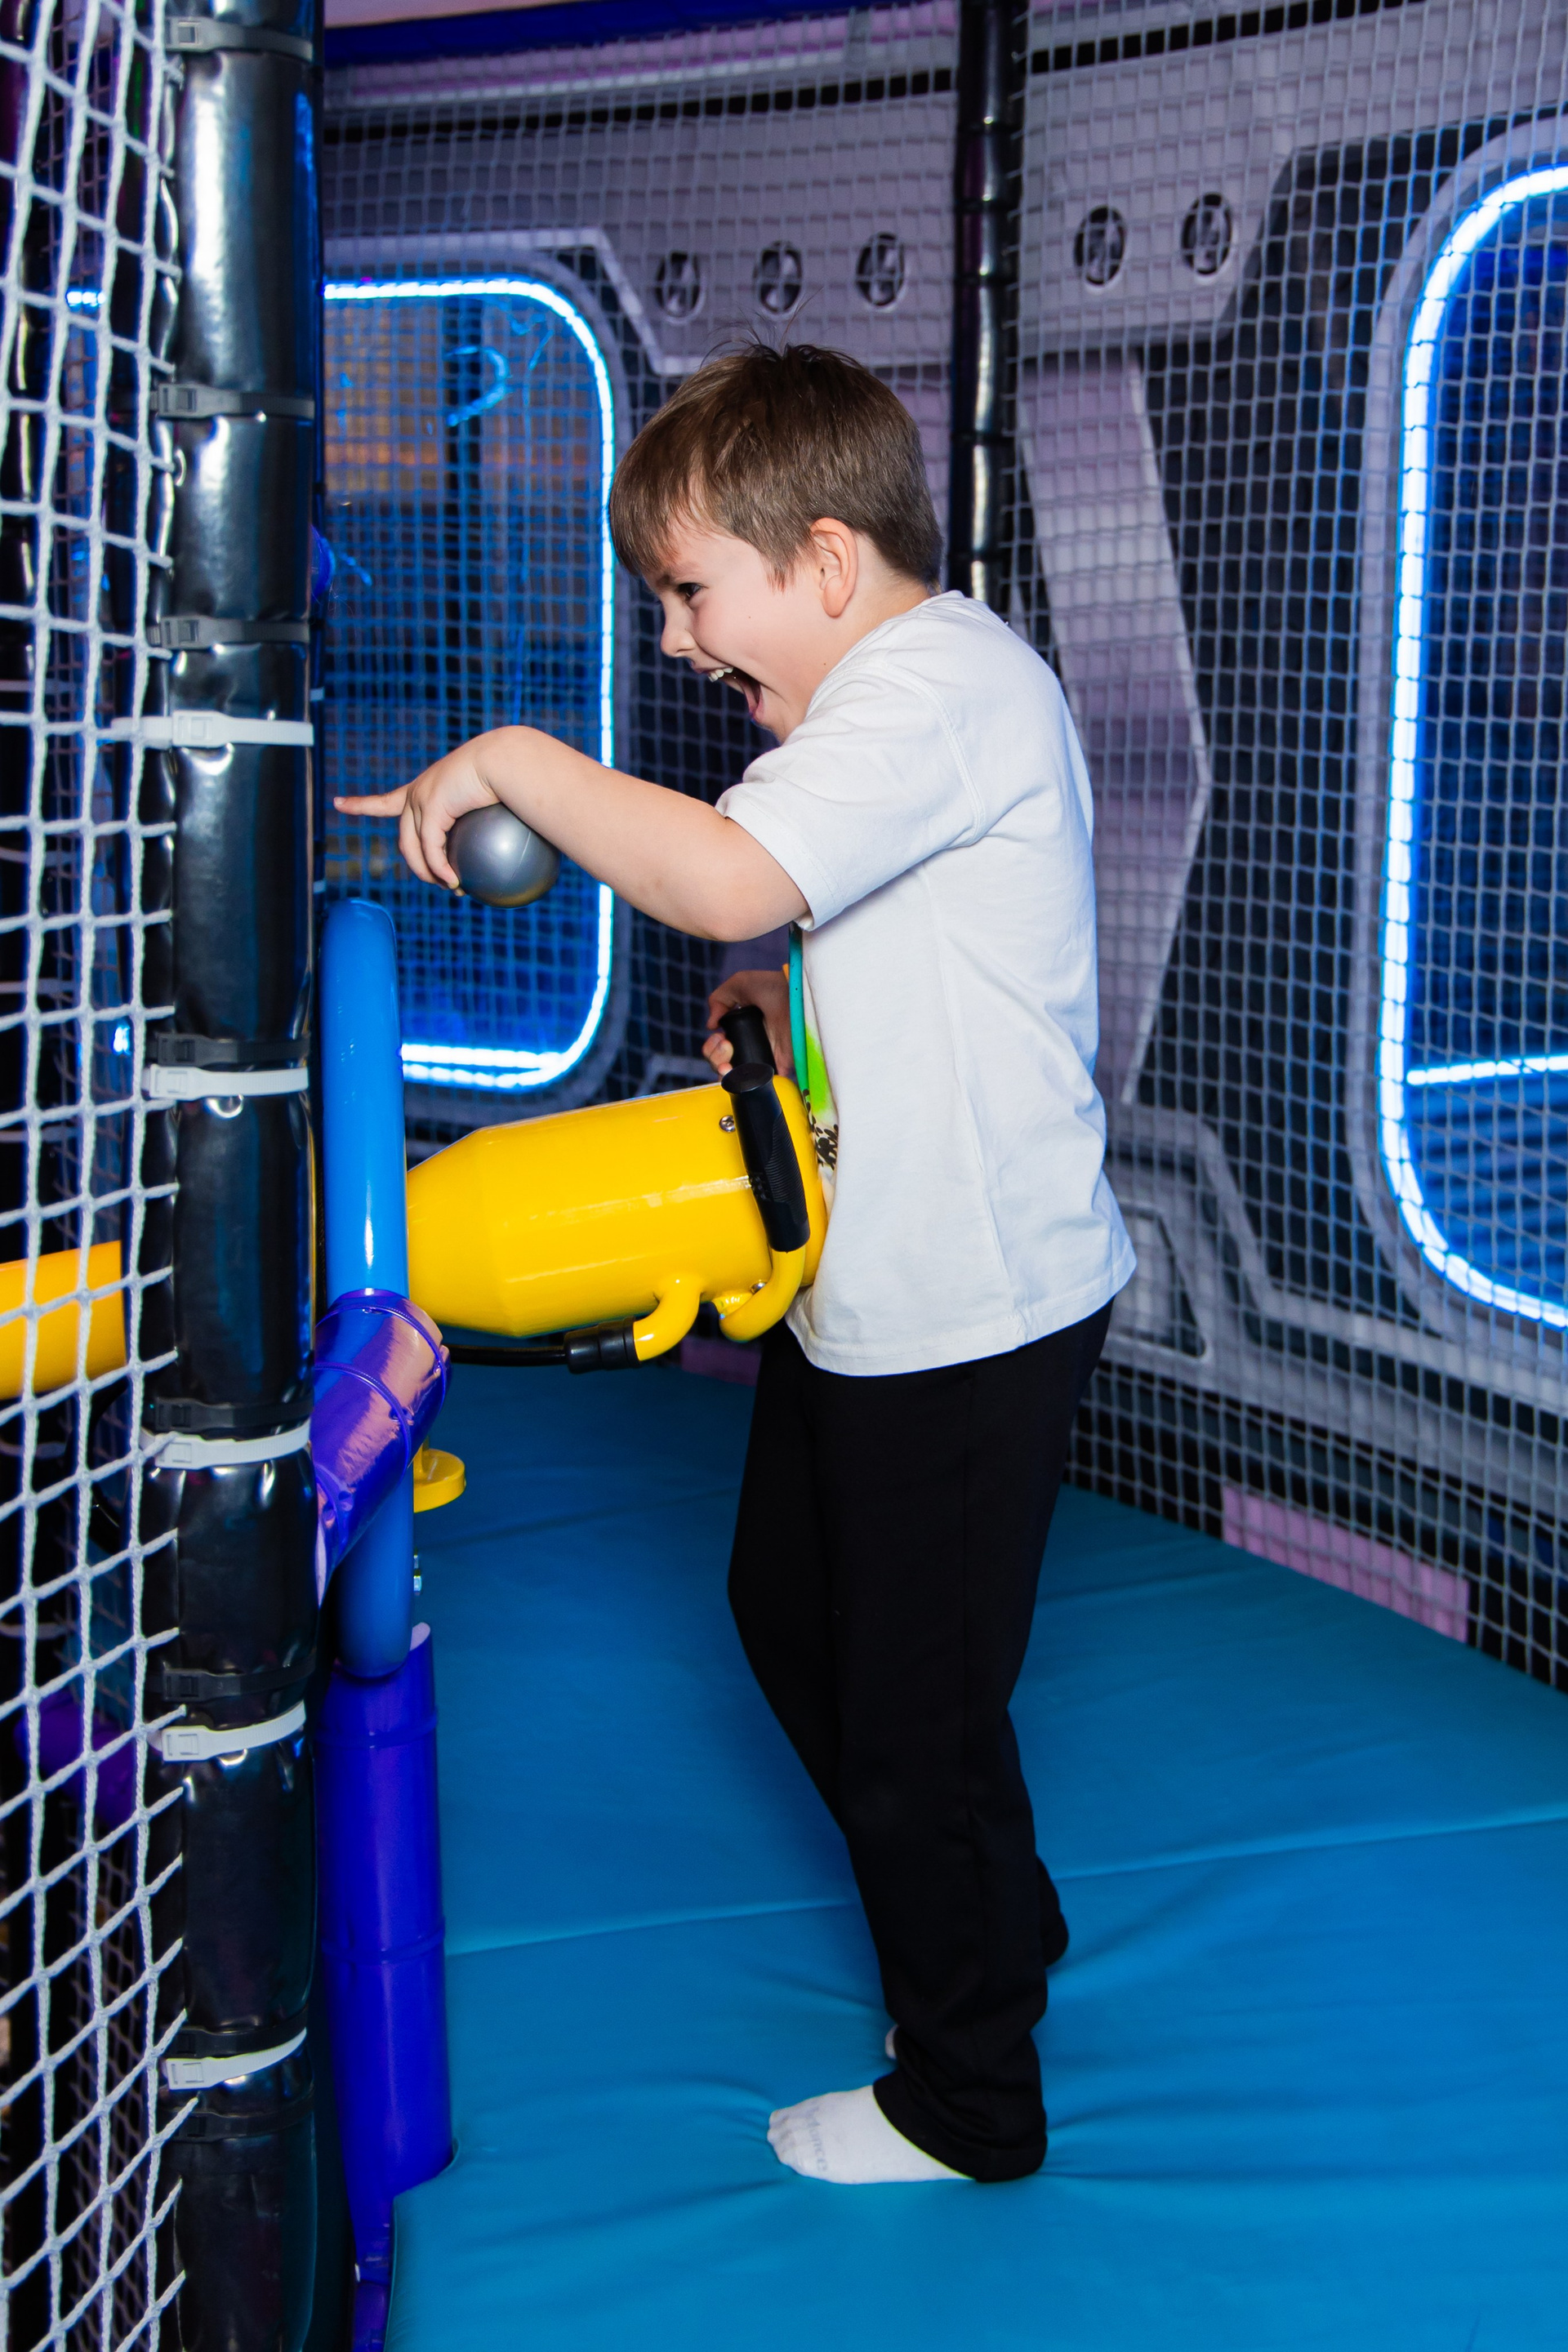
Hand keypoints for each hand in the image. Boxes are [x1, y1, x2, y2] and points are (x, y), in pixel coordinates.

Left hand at [334, 737, 501, 890]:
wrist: (503, 760)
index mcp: (424, 789)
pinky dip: (442, 869)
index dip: (361, 804)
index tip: (337, 802)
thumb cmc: (505, 778)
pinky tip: (455, 883)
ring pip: (413, 849)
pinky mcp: (430, 808)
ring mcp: (420, 800)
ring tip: (451, 887)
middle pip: (405, 841)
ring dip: (429, 874)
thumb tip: (502, 849)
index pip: (386, 801)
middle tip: (441, 883)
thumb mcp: (490, 801)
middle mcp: (416, 793)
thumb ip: (484, 824)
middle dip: (418, 866)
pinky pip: (432, 849)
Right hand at [704, 968, 791, 1076]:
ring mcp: (762, 1057)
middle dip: (714, 1058)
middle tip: (726, 1045)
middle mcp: (752, 1043)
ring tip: (727, 1064)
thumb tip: (711, 1025)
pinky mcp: (775, 1068)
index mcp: (743, 1027)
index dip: (712, 1046)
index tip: (719, 1037)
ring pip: (733, 1077)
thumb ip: (719, 999)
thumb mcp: (740, 984)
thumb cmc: (774, 987)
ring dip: (721, 1071)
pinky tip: (734, 1074)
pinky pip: (753, 1084)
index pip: (719, 1046)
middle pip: (722, 1063)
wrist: (797, 997)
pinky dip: (738, 1084)